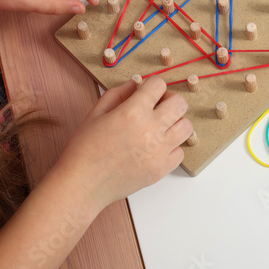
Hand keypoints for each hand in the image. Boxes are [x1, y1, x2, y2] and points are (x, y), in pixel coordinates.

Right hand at [56, 77, 191, 210]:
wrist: (82, 184)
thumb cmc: (84, 149)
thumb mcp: (96, 112)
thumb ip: (118, 93)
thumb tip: (136, 85)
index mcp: (132, 112)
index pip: (159, 84)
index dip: (152, 85)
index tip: (147, 92)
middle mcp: (150, 130)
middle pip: (180, 103)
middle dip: (169, 100)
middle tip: (157, 107)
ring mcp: (158, 151)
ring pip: (186, 127)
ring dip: (175, 123)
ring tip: (159, 128)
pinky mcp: (161, 170)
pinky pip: (180, 152)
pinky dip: (171, 148)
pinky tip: (156, 148)